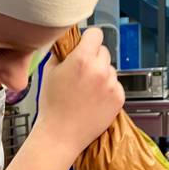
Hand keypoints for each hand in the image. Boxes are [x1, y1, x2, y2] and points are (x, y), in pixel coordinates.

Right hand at [35, 28, 124, 155]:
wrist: (61, 135)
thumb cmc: (52, 106)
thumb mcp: (49, 72)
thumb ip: (61, 54)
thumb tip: (66, 44)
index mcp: (82, 59)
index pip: (95, 34)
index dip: (89, 39)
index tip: (85, 45)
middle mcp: (100, 70)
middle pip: (104, 51)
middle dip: (94, 58)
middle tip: (82, 73)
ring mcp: (112, 85)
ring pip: (110, 69)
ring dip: (102, 75)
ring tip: (87, 90)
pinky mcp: (119, 98)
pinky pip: (115, 85)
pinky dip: (107, 90)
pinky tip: (94, 100)